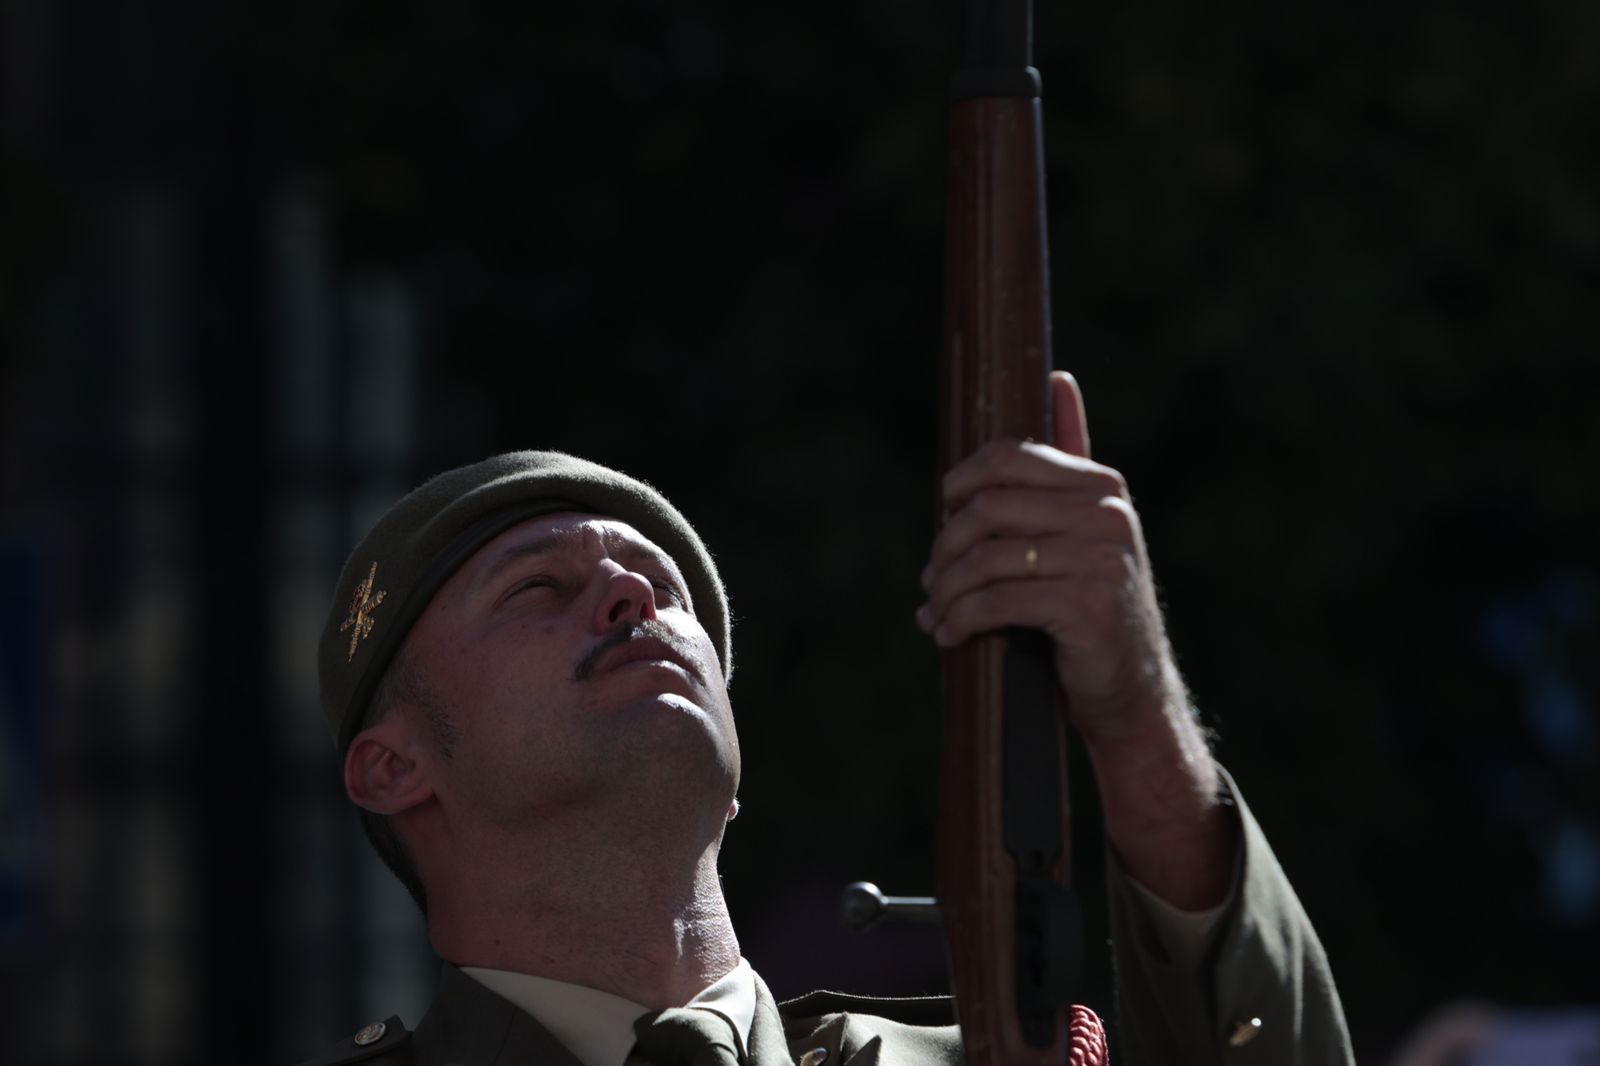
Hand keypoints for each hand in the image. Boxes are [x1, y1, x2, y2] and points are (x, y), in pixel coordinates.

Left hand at [915, 371, 1179, 744]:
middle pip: (988, 507)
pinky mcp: (1087, 606)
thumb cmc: (1089, 607)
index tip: (942, 516)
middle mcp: (1107, 514)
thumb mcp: (1080, 531)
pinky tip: (949, 634)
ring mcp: (1101, 559)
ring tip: (933, 613)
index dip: (959, 485)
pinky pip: (997, 600)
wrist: (1129, 689)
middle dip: (946, 546)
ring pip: (987, 557)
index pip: (1006, 458)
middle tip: (930, 580)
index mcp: (1101, 486)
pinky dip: (961, 618)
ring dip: (947, 590)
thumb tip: (1057, 377)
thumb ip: (1066, 464)